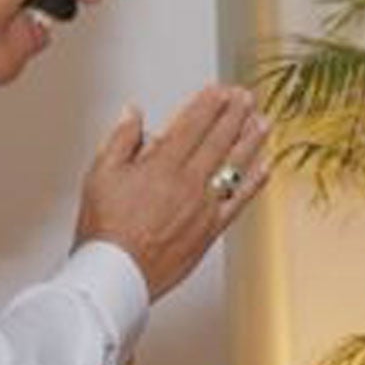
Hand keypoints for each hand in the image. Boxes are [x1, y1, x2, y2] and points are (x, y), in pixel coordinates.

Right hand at [74, 83, 269, 299]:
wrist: (118, 274)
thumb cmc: (105, 230)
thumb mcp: (100, 174)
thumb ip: (121, 139)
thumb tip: (133, 113)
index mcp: (162, 165)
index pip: (193, 124)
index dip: (210, 104)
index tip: (220, 90)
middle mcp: (189, 182)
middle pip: (219, 140)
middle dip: (236, 114)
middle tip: (247, 97)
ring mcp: (204, 207)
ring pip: (235, 166)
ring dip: (252, 141)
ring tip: (263, 122)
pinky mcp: (211, 230)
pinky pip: (239, 201)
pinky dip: (255, 183)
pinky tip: (264, 169)